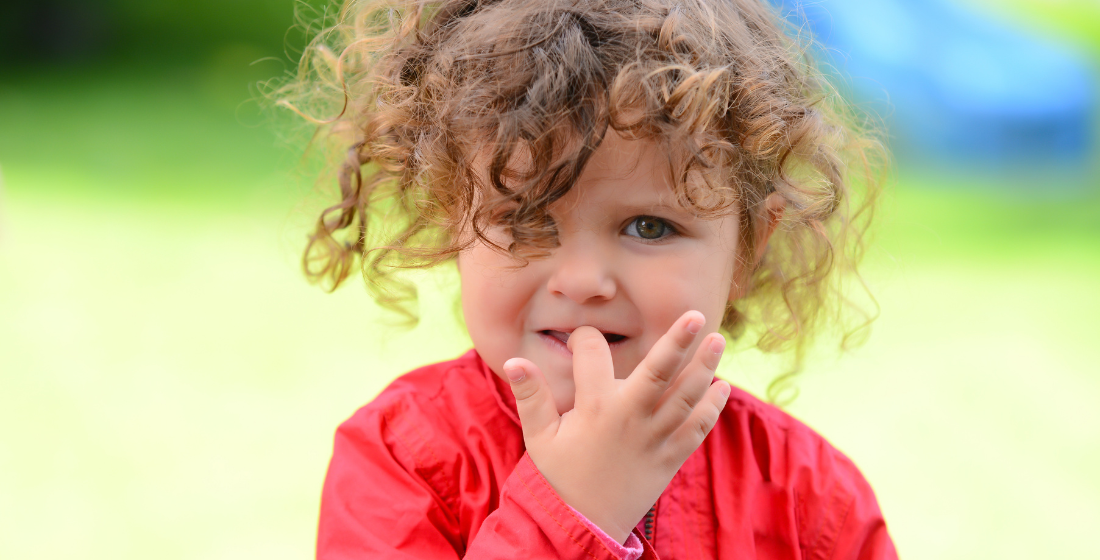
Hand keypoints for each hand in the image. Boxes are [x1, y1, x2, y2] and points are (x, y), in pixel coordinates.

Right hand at [502, 310, 729, 543]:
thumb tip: (515, 360)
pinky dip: (712, 407)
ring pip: (685, 396)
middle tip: (696, 315)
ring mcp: (655, 437)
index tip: (580, 340)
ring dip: (704, 367)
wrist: (585, 524)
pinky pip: (697, 428)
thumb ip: (530, 396)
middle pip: (658, 372)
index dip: (585, 339)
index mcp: (594, 408)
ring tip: (717, 340)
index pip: (594, 356)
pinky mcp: (671, 456)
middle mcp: (629, 417)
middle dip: (678, 342)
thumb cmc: (560, 475)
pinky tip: (722, 386)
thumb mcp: (538, 437)